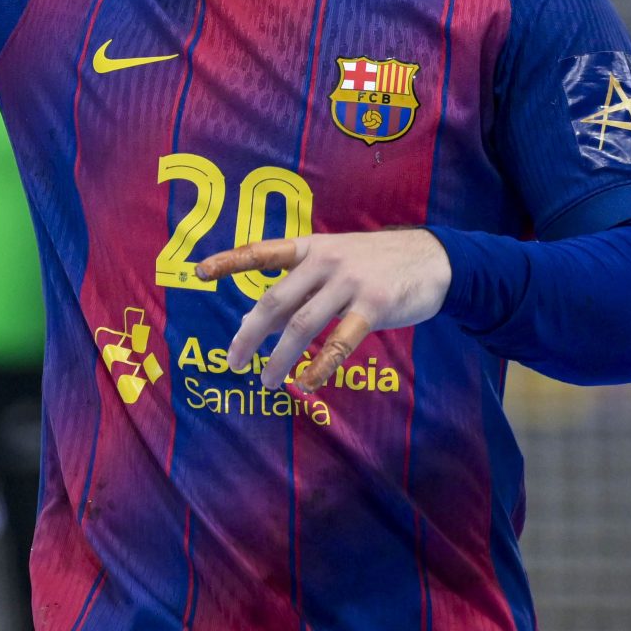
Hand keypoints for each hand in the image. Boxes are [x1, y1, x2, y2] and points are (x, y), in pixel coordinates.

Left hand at [200, 229, 453, 391]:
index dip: (229, 262)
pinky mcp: (374, 305)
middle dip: (248, 335)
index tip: (197, 273)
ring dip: (280, 358)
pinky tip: (308, 383)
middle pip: (274, 301)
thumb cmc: (376, 263)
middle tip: (233, 362)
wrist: (433, 258)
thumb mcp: (335, 261)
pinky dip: (320, 366)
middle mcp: (324, 262)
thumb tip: (261, 321)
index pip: (261, 252)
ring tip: (267, 381)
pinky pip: (339, 342)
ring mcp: (349, 283)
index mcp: (310, 248)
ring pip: (302, 327)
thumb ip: (301, 286)